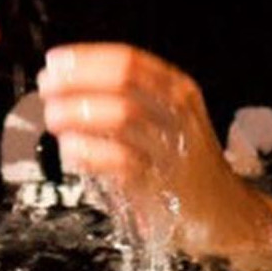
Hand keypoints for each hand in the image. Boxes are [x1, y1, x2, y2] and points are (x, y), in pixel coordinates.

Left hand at [39, 44, 271, 257]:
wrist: (224, 212)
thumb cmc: (183, 161)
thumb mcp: (167, 118)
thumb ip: (127, 99)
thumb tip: (65, 84)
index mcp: (178, 89)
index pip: (129, 59)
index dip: (86, 58)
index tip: (54, 62)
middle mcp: (179, 112)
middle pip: (123, 82)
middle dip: (78, 81)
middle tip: (47, 89)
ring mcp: (173, 148)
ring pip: (123, 116)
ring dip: (79, 113)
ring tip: (54, 118)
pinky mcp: (163, 184)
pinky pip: (121, 161)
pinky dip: (90, 152)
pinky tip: (71, 150)